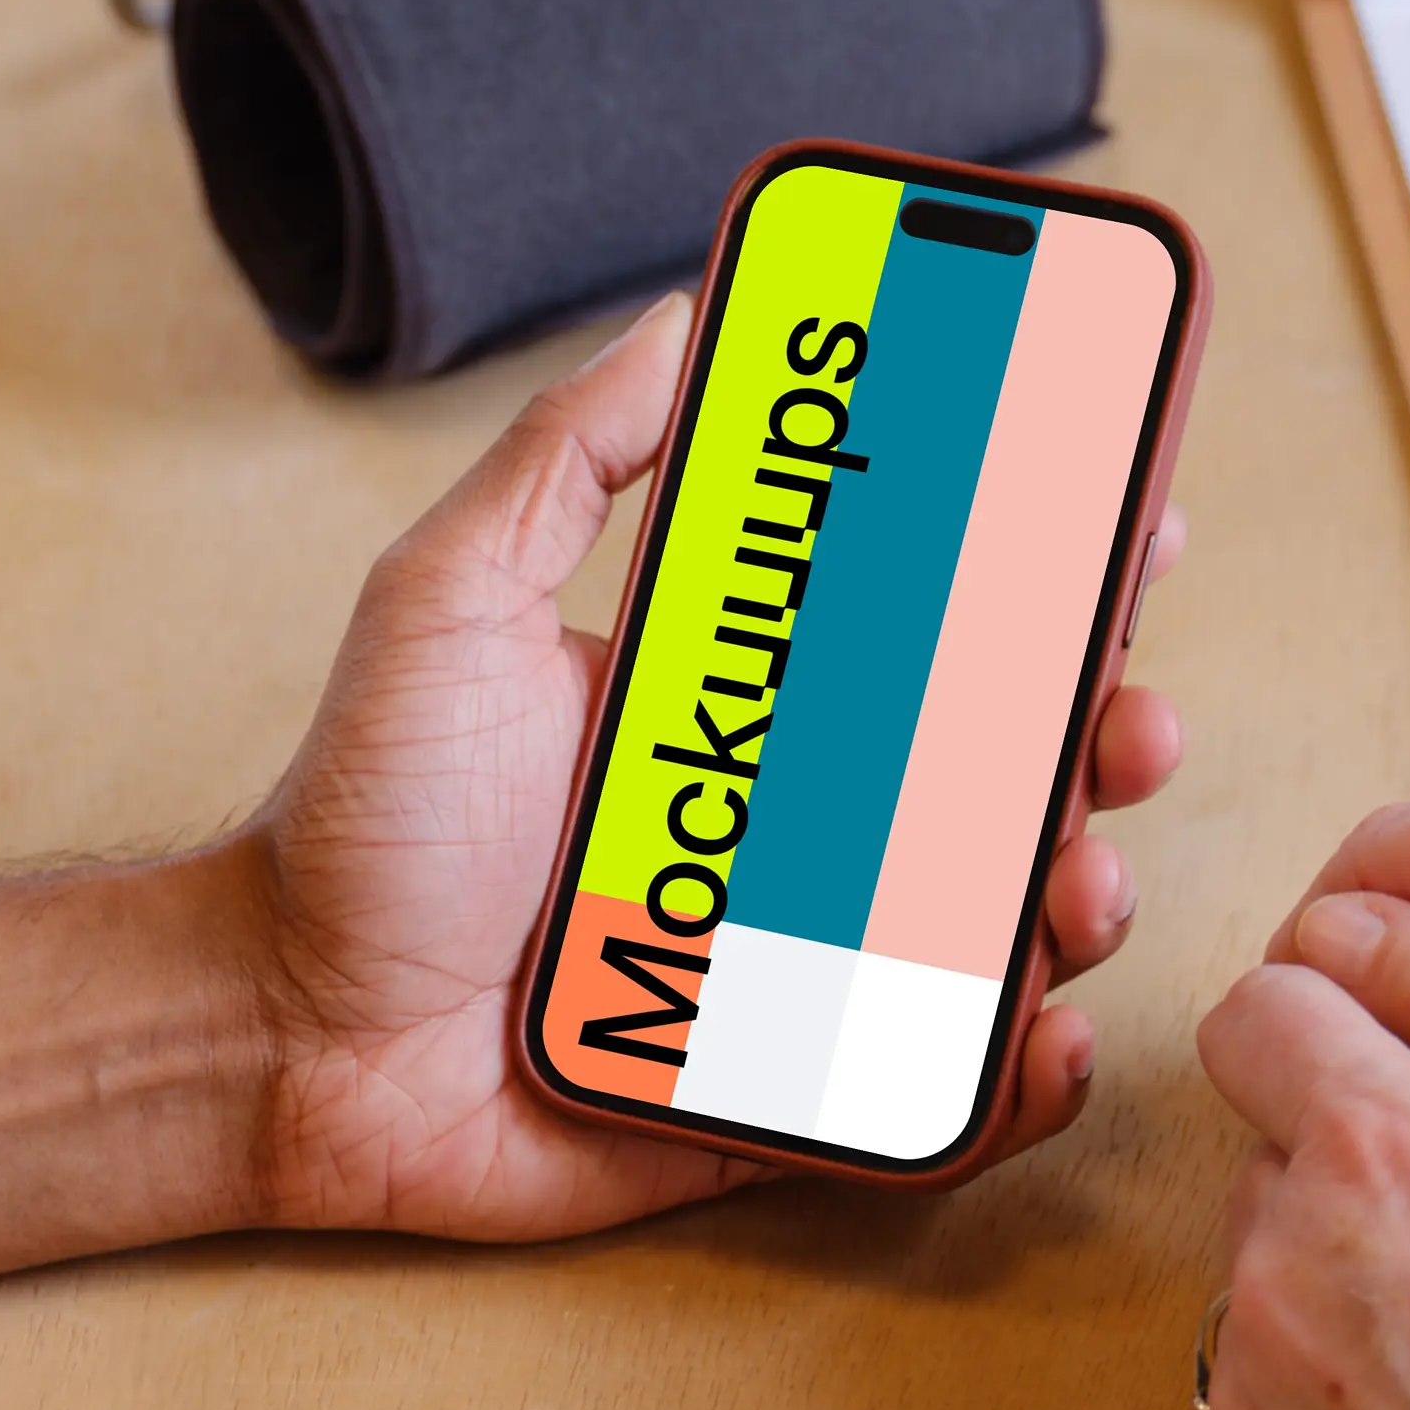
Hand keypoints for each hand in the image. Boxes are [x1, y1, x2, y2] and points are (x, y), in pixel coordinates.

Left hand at [239, 294, 1185, 1243]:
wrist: (279, 1029)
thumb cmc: (359, 819)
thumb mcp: (450, 598)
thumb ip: (566, 457)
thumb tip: (685, 310)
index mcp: (746, 705)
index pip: (932, 625)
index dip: (1048, 577)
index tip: (1131, 524)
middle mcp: (794, 830)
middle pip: (1008, 772)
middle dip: (1106, 735)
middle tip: (1126, 720)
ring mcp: (802, 969)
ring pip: (999, 931)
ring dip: (1078, 898)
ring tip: (1074, 885)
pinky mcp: (781, 1098)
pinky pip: (934, 1100)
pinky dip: (1015, 1080)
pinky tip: (1040, 1040)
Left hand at [1198, 874, 1409, 1409]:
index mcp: (1386, 1153)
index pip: (1263, 1011)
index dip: (1327, 1020)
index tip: (1394, 1062)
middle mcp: (1285, 1254)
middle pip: (1274, 1151)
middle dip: (1360, 1165)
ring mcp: (1253, 1385)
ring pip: (1270, 1277)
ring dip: (1345, 1287)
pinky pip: (1264, 1405)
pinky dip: (1332, 1409)